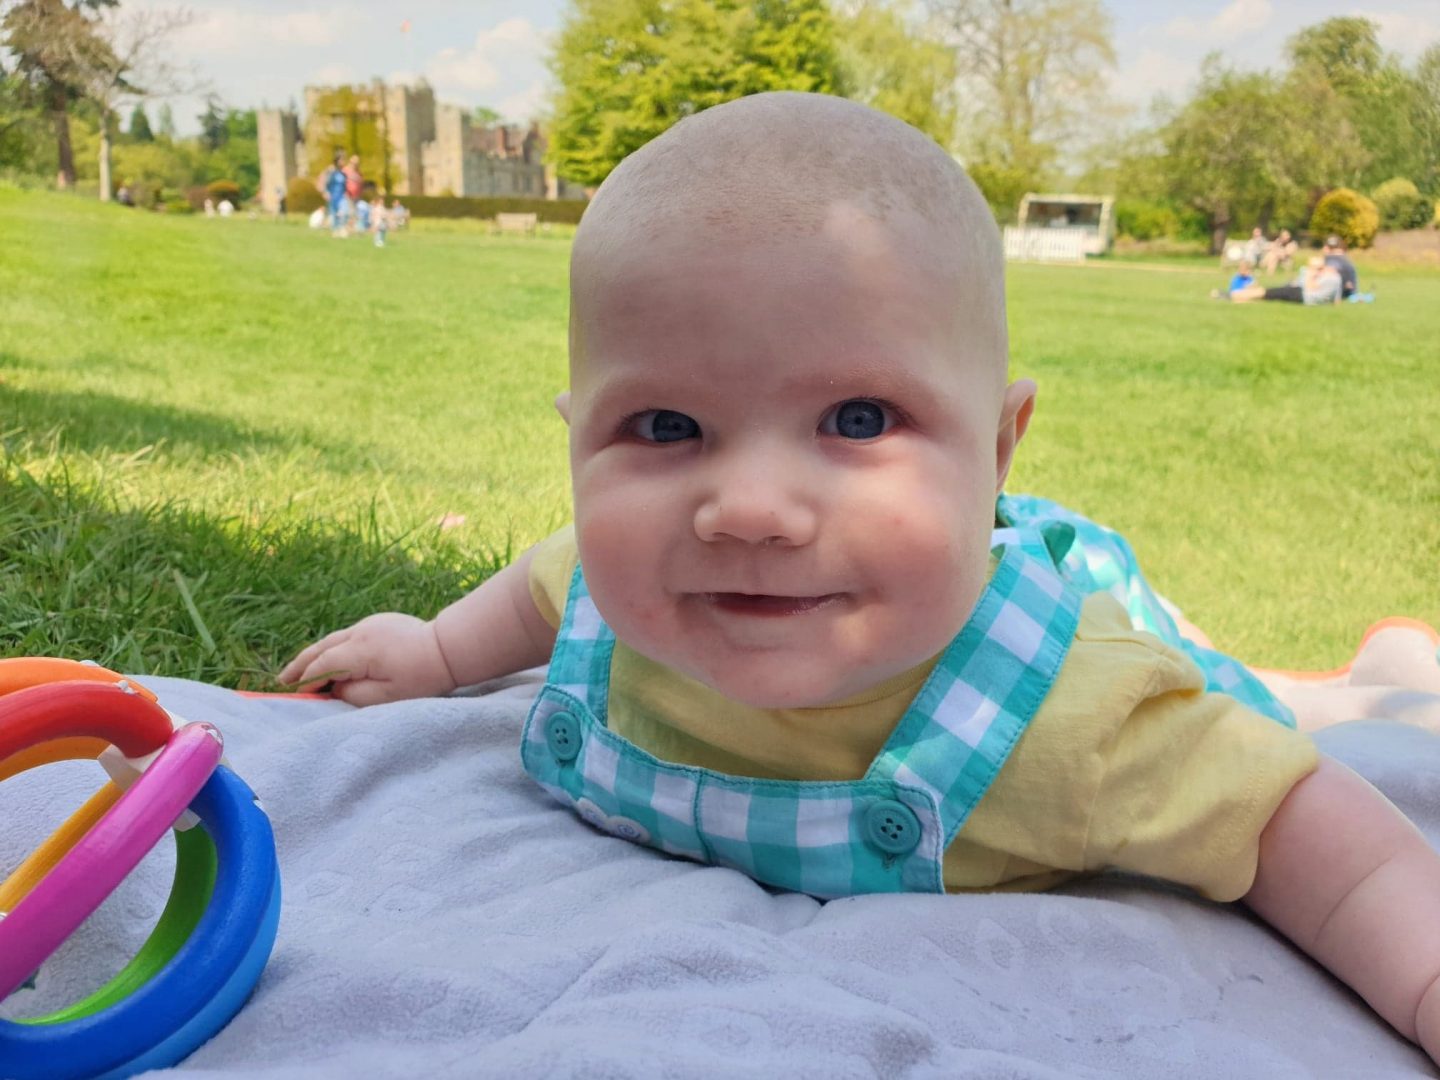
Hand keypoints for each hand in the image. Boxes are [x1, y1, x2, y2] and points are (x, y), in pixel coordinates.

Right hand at [278, 613, 457, 704]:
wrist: (449, 648)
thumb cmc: (422, 677)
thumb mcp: (387, 696)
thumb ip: (354, 694)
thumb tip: (334, 688)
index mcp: (361, 650)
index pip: (324, 665)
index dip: (307, 680)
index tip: (293, 694)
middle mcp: (360, 632)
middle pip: (322, 648)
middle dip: (300, 665)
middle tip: (281, 681)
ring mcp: (369, 624)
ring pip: (332, 640)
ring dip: (314, 655)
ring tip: (297, 671)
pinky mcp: (378, 622)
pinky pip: (347, 636)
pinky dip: (332, 648)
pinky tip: (327, 659)